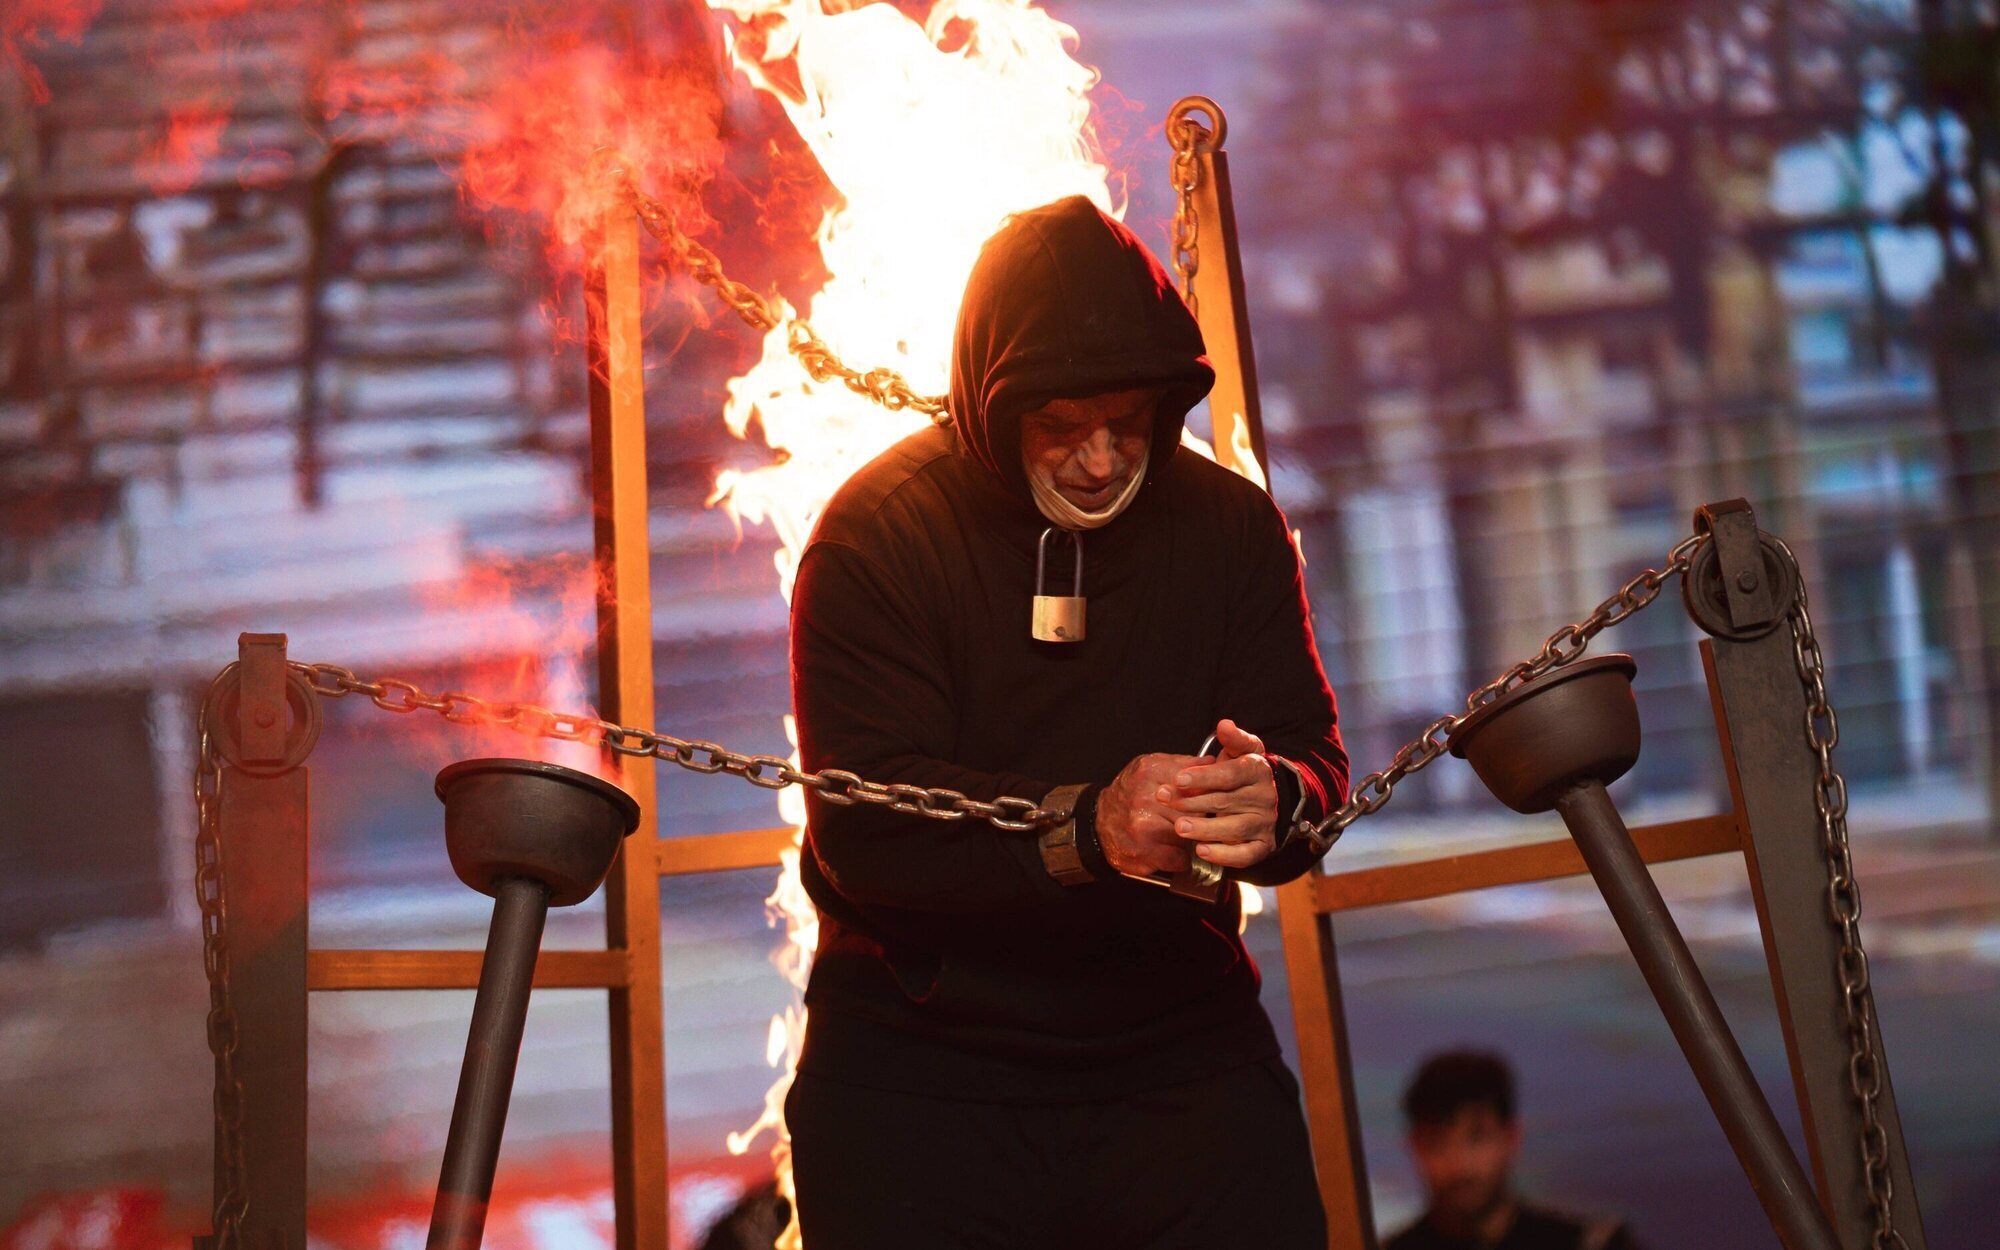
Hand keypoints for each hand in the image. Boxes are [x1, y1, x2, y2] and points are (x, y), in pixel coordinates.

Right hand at [1096, 753, 1204, 876]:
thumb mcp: (1152, 768)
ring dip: (1193, 836)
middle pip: (1197, 809)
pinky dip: (1182, 857)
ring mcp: (1144, 826)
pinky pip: (1181, 858)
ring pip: (1190, 833)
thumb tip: (1214, 762)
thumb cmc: (1130, 794)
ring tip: (1184, 832)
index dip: (1210, 791)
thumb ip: (1183, 764)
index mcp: (1151, 772)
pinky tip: (1173, 849)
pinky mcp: (1145, 852)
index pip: (1197, 781)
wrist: (1097, 822)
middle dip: (1203, 815)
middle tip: (1200, 817)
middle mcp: (1145, 797)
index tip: (1215, 796)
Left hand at [1159, 719, 1278, 868]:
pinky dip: (1224, 855)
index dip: (1204, 777)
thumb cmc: (1245, 772)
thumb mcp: (1242, 751)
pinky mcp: (1262, 846)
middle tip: (1164, 800)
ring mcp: (1264, 824)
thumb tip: (1224, 725)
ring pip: (1234, 829)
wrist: (1271, 798)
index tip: (1179, 779)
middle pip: (1226, 801)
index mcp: (1258, 771)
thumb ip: (1233, 739)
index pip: (1230, 774)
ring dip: (1205, 829)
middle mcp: (1265, 798)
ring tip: (1179, 827)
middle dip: (1192, 802)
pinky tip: (1201, 850)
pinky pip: (1245, 854)